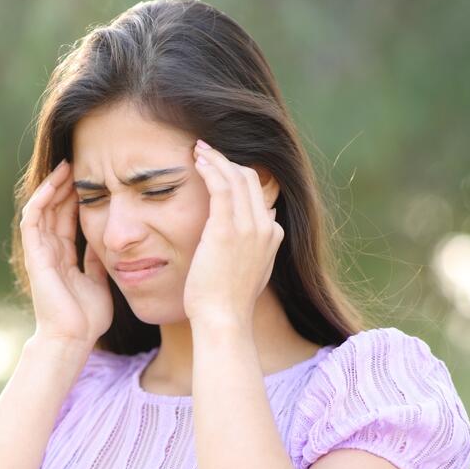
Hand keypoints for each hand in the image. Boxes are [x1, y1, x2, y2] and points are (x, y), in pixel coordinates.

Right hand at [20, 159, 112, 346]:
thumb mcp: (99, 282)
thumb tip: (105, 243)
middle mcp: (49, 252)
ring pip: (43, 210)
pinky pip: (34, 220)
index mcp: (64, 258)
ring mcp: (40, 252)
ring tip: (66, 165)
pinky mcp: (34, 255)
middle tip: (79, 162)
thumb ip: (97, 262)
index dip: (76, 198)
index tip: (92, 179)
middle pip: (54, 210)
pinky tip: (53, 183)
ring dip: (53, 187)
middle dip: (65, 186)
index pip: (67, 219)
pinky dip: (41, 200)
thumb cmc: (87, 319)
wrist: (73, 338)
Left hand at [184, 140, 282, 326]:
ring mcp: (249, 228)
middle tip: (206, 150)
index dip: (238, 176)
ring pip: (237, 177)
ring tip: (198, 149)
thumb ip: (258, 246)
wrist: (224, 319)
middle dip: (227, 161)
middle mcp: (265, 227)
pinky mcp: (226, 230)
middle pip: (250, 179)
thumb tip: (268, 222)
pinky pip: (222, 188)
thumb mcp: (251, 270)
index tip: (218, 168)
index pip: (259, 193)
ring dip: (216, 159)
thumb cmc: (227, 301)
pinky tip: (197, 161)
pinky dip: (211, 169)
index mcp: (272, 235)